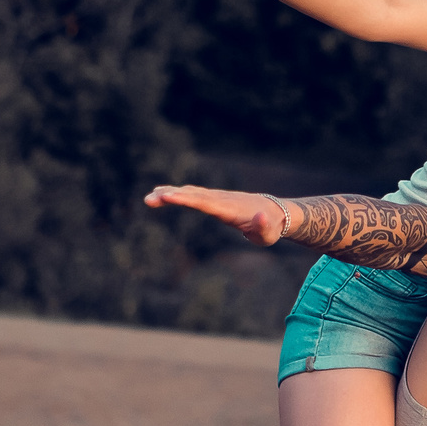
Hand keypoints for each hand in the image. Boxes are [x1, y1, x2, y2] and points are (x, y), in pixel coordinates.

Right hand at [145, 184, 287, 246]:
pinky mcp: (216, 199)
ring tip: (150, 196)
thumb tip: (260, 218)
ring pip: (191, 192)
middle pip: (193, 195)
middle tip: (149, 199)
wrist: (277, 212)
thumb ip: (263, 226)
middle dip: (171, 196)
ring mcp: (218, 197)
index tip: (169, 196)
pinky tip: (165, 193)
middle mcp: (221, 200)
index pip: (205, 203)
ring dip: (171, 193)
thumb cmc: (271, 228)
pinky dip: (179, 192)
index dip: (187, 200)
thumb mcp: (270, 233)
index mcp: (230, 209)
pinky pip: (194, 194)